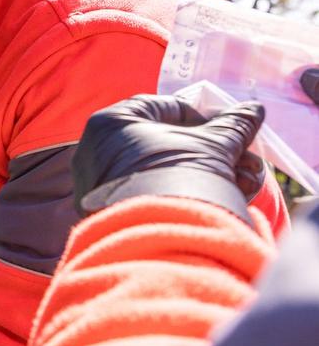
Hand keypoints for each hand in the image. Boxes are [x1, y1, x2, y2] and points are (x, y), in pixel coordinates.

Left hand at [73, 95, 265, 220]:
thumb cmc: (182, 177)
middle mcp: (93, 150)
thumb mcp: (214, 145)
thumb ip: (232, 125)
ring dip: (200, 173)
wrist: (161, 237)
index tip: (225, 129)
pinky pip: (144, 195)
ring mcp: (95, 184)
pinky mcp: (104, 214)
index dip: (199, 117)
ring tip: (241, 183)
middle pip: (161, 142)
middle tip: (240, 160)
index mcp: (111, 122)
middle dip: (207, 151)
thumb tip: (252, 111)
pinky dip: (177, 194)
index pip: (160, 107)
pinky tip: (213, 201)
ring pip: (157, 170)